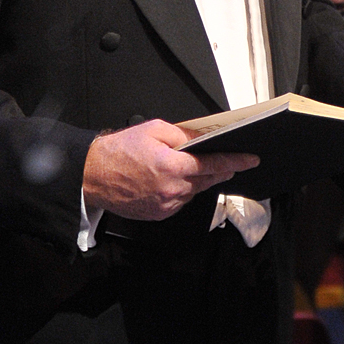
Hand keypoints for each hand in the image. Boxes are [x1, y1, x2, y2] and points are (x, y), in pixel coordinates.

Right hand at [82, 119, 259, 221]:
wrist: (93, 175)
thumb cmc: (119, 151)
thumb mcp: (153, 129)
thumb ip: (183, 134)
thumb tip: (204, 138)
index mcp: (172, 166)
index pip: (214, 164)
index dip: (236, 161)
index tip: (250, 159)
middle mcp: (172, 189)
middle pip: (208, 180)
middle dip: (217, 169)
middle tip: (222, 160)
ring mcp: (166, 205)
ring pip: (194, 191)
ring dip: (196, 180)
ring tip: (180, 166)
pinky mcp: (159, 214)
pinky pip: (180, 201)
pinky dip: (181, 191)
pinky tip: (169, 180)